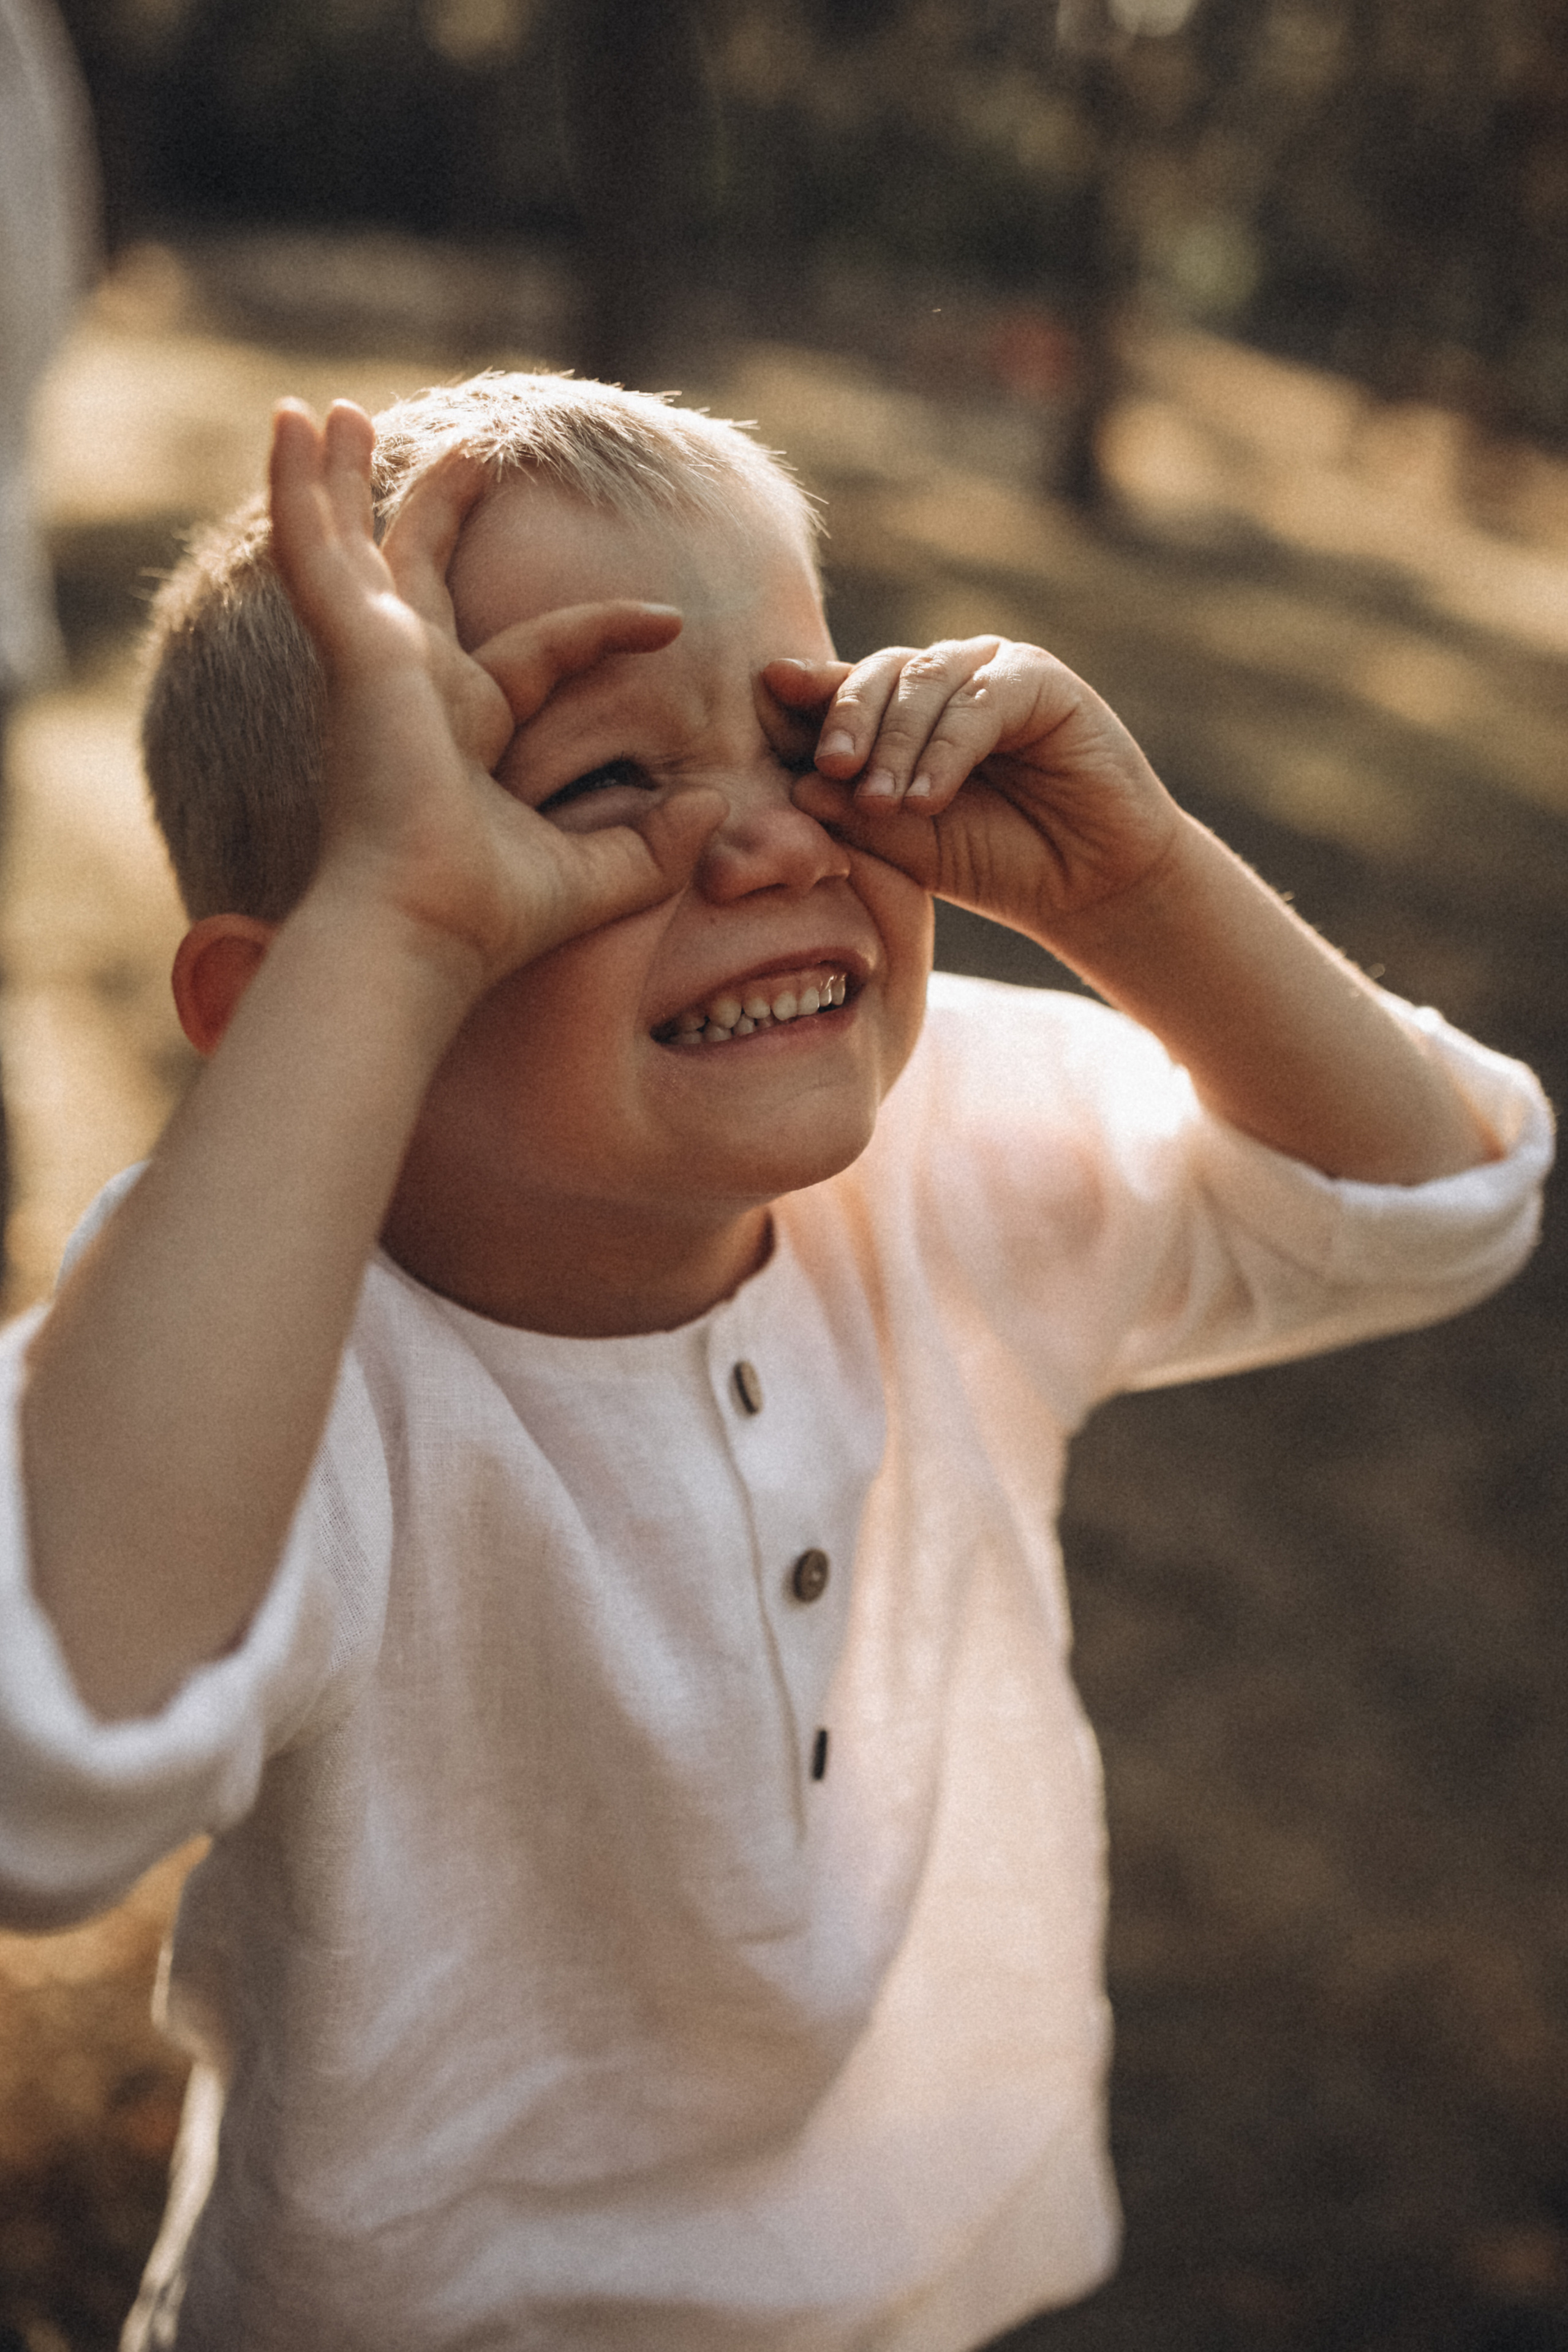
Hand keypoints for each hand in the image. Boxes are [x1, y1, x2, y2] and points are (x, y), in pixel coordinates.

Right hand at [268, 400, 721, 1000]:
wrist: (425, 928)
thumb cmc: (494, 917)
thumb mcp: (602, 874)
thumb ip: (660, 842)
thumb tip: (714, 802)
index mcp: (467, 731)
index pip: (546, 651)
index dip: (612, 628)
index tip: (675, 623)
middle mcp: (413, 689)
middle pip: (422, 574)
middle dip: (438, 509)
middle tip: (461, 448)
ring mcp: (373, 662)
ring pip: (353, 546)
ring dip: (340, 480)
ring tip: (330, 410)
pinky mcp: (351, 647)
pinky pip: (314, 549)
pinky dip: (297, 486)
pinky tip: (288, 421)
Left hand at [766, 637, 1179, 953]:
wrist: (1083, 884)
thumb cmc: (992, 862)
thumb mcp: (907, 844)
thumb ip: (855, 812)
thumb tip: (798, 782)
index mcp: (900, 710)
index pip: (843, 689)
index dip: (806, 692)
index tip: (766, 696)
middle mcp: (943, 680)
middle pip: (878, 673)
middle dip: (848, 718)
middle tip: (829, 769)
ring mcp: (991, 673)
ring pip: (924, 680)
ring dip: (897, 742)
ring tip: (884, 803)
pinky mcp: (1040, 681)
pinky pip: (981, 701)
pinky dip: (948, 748)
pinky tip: (929, 797)